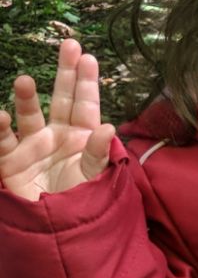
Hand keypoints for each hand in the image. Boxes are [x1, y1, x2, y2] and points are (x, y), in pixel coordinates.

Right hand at [0, 39, 115, 201]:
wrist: (57, 231)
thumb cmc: (81, 202)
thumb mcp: (94, 178)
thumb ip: (98, 154)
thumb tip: (107, 127)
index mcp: (81, 137)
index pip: (85, 104)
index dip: (86, 81)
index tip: (88, 57)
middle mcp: (57, 135)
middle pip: (60, 98)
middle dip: (65, 73)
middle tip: (69, 46)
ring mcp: (33, 145)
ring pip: (28, 114)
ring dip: (26, 98)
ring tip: (25, 82)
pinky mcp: (11, 161)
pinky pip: (3, 141)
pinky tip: (0, 116)